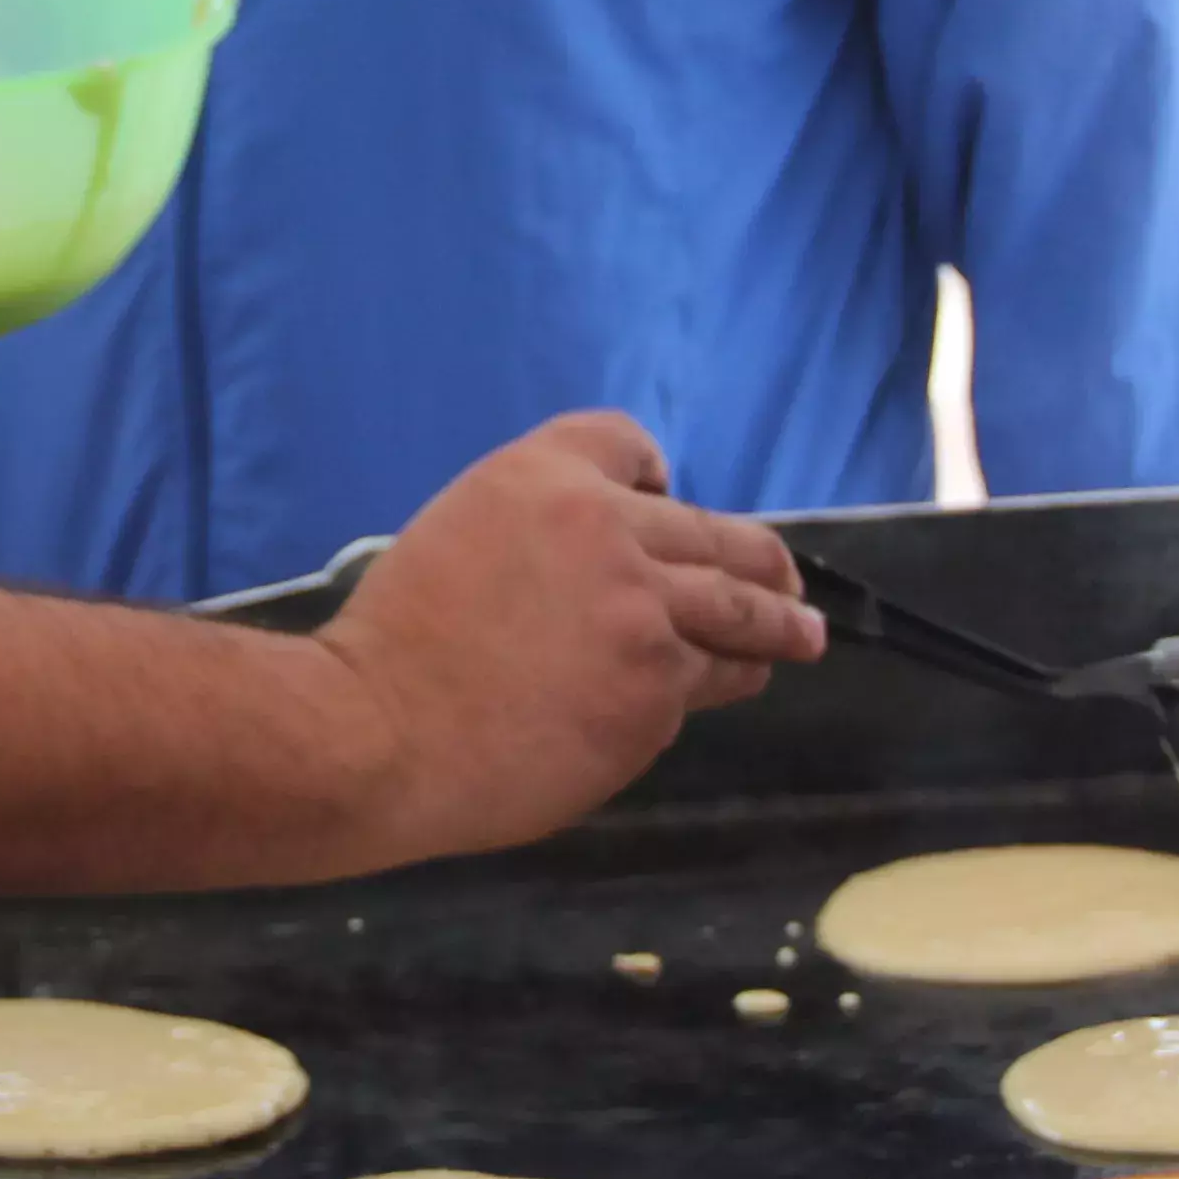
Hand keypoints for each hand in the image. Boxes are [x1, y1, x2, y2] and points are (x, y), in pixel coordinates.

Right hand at [314, 412, 827, 867]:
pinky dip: (705, 688)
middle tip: (789, 584)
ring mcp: (644, 612)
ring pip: (740, 613)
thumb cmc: (394, 646)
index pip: (630, 445)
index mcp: (544, 478)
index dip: (656, 475)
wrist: (377, 732)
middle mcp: (608, 529)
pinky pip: (704, 683)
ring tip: (801, 637)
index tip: (668, 497)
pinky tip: (707, 697)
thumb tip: (608, 571)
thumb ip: (540, 535)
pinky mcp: (657, 691)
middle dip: (763, 562)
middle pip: (718, 533)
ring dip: (778, 626)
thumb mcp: (460, 536)